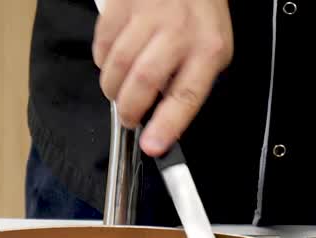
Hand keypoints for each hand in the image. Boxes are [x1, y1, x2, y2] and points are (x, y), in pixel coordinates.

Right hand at [93, 0, 232, 156]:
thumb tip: (163, 121)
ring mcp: (149, 13)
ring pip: (118, 65)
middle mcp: (179, 30)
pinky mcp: (123, 3)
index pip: (186, 95)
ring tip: (119, 92)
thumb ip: (190, 81)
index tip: (152, 146)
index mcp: (208, 48)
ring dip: (113, 88)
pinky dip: (103, 61)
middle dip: (129, 110)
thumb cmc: (200, 13)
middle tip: (128, 119)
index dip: (167, 125)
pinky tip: (114, 61)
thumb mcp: (212, 48)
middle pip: (143, 81)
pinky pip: (102, 43)